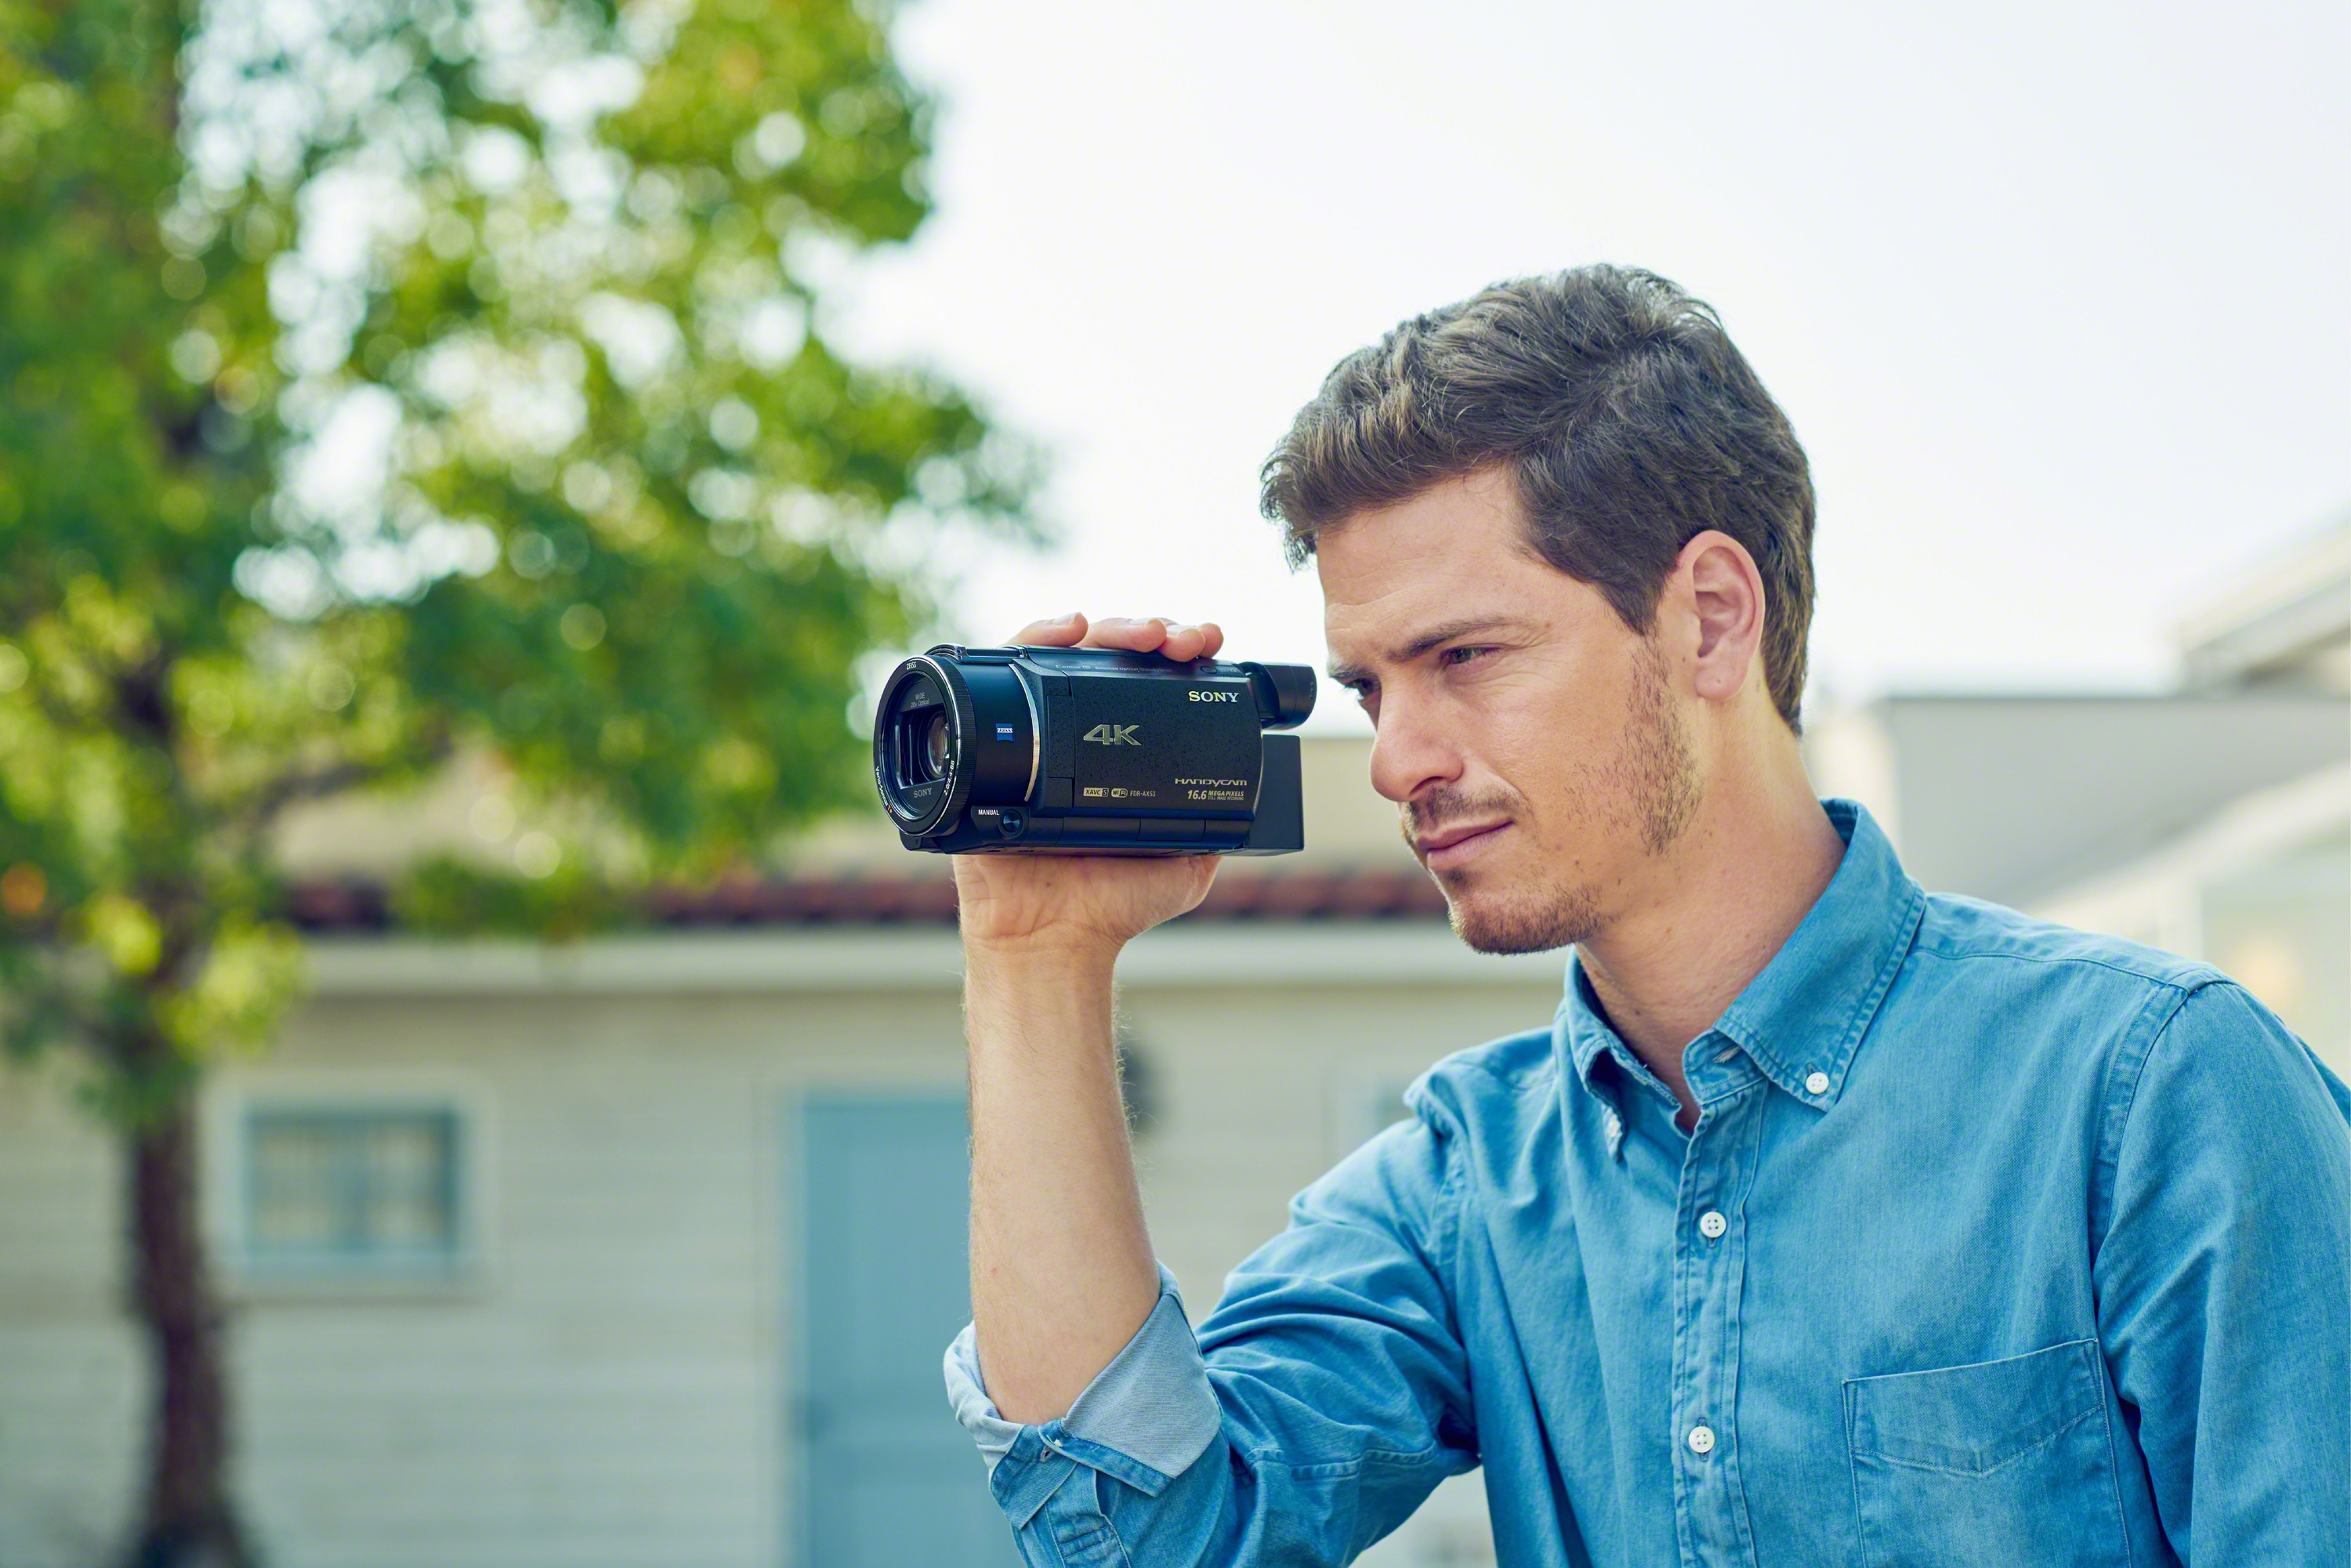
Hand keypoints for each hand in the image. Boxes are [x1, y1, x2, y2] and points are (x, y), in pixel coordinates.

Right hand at [952, 613, 1226, 958]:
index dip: (1178, 653)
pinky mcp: (993, 737)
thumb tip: (1264, 792)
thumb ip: (1216, 827)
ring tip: (1145, 632)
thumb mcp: (1188, 864)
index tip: (1209, 644)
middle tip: (1182, 639)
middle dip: (1153, 632)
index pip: (1148, 681)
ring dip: (1109, 628)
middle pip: (1110, 657)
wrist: (1054, 938)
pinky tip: (1070, 629)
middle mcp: (1077, 734)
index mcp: (1120, 752)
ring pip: (1067, 654)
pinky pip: (1006, 672)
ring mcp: (1034, 730)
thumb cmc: (1112, 906)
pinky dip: (1037, 637)